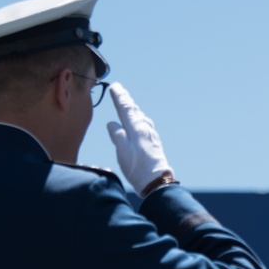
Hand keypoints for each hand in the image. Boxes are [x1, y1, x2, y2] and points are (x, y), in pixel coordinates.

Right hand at [106, 82, 175, 196]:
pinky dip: (139, 118)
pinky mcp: (153, 143)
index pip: (125, 108)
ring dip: (133, 108)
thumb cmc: (137, 167)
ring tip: (128, 102)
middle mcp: (145, 128)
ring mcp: (151, 135)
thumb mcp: (122, 151)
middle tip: (120, 89)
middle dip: (126, 99)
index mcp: (136, 128)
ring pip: (140, 116)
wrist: (157, 181)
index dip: (119, 97)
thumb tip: (112, 123)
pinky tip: (140, 121)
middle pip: (134, 110)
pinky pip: (144, 124)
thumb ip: (117, 134)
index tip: (115, 87)